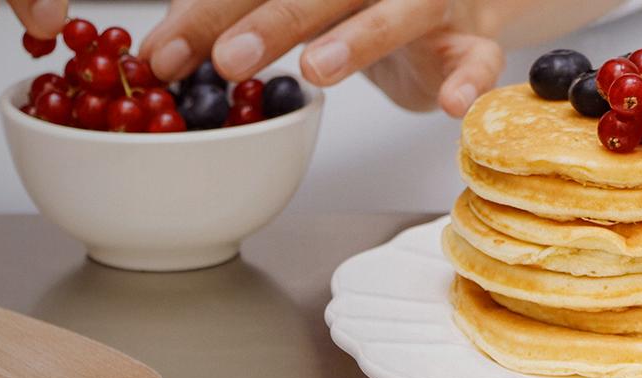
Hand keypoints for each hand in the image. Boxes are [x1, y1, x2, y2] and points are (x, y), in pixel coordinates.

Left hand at [139, 0, 503, 116]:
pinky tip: (449, 104)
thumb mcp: (296, 4)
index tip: (164, 54)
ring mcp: (431, 0)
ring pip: (402, 11)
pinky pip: (478, 59)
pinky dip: (470, 81)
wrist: (452, 9)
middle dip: (272, 22)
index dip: (209, 12)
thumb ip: (233, 14)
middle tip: (226, 60)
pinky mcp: (472, 40)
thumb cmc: (358, 8)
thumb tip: (162, 46)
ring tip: (315, 71)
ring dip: (359, 40)